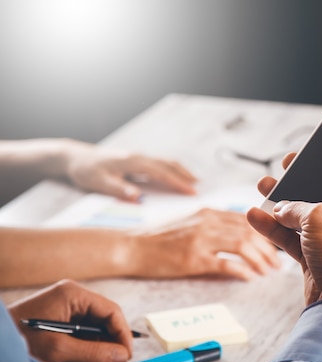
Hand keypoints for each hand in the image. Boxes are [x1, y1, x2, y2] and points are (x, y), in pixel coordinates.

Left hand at [8, 280, 132, 361]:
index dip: (123, 332)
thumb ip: (94, 352)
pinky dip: (90, 341)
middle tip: (119, 359)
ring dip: (102, 341)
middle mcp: (72, 294)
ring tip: (106, 359)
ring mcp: (66, 303)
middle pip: (105, 315)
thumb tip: (122, 356)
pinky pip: (84, 326)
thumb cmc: (20, 339)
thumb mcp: (59, 348)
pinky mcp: (61, 314)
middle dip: (114, 337)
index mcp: (73, 294)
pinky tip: (91, 353)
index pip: (111, 310)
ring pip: (96, 322)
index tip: (127, 353)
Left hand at [63, 140, 196, 200]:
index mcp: (133, 161)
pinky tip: (175, 176)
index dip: (177, 182)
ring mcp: (137, 156)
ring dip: (180, 170)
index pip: (161, 172)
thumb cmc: (85, 170)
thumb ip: (119, 189)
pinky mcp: (135, 160)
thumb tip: (138, 197)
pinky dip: (171, 169)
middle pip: (168, 164)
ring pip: (165, 162)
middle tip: (199, 188)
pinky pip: (159, 163)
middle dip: (184, 175)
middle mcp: (138, 156)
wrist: (74, 156)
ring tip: (194, 181)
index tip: (191, 191)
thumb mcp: (98, 182)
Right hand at [127, 208, 280, 280]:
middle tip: (277, 263)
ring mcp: (200, 239)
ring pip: (243, 245)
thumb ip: (215, 226)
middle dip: (268, 248)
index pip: (247, 219)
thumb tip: (241, 236)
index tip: (275, 246)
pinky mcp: (193, 258)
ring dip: (260, 260)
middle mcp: (208, 222)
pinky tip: (250, 277)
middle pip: (250, 231)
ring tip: (268, 272)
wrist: (132, 247)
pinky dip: (242, 270)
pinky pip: (226, 263)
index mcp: (209, 213)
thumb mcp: (191, 223)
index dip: (265, 233)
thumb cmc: (161, 239)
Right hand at [246, 153, 321, 318]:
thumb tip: (283, 208)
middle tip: (291, 165)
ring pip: (305, 213)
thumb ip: (298, 207)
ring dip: (283, 202)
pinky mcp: (316, 254)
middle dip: (307, 177)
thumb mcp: (318, 218)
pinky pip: (293, 235)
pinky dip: (275, 228)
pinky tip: (256, 217)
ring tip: (264, 187)